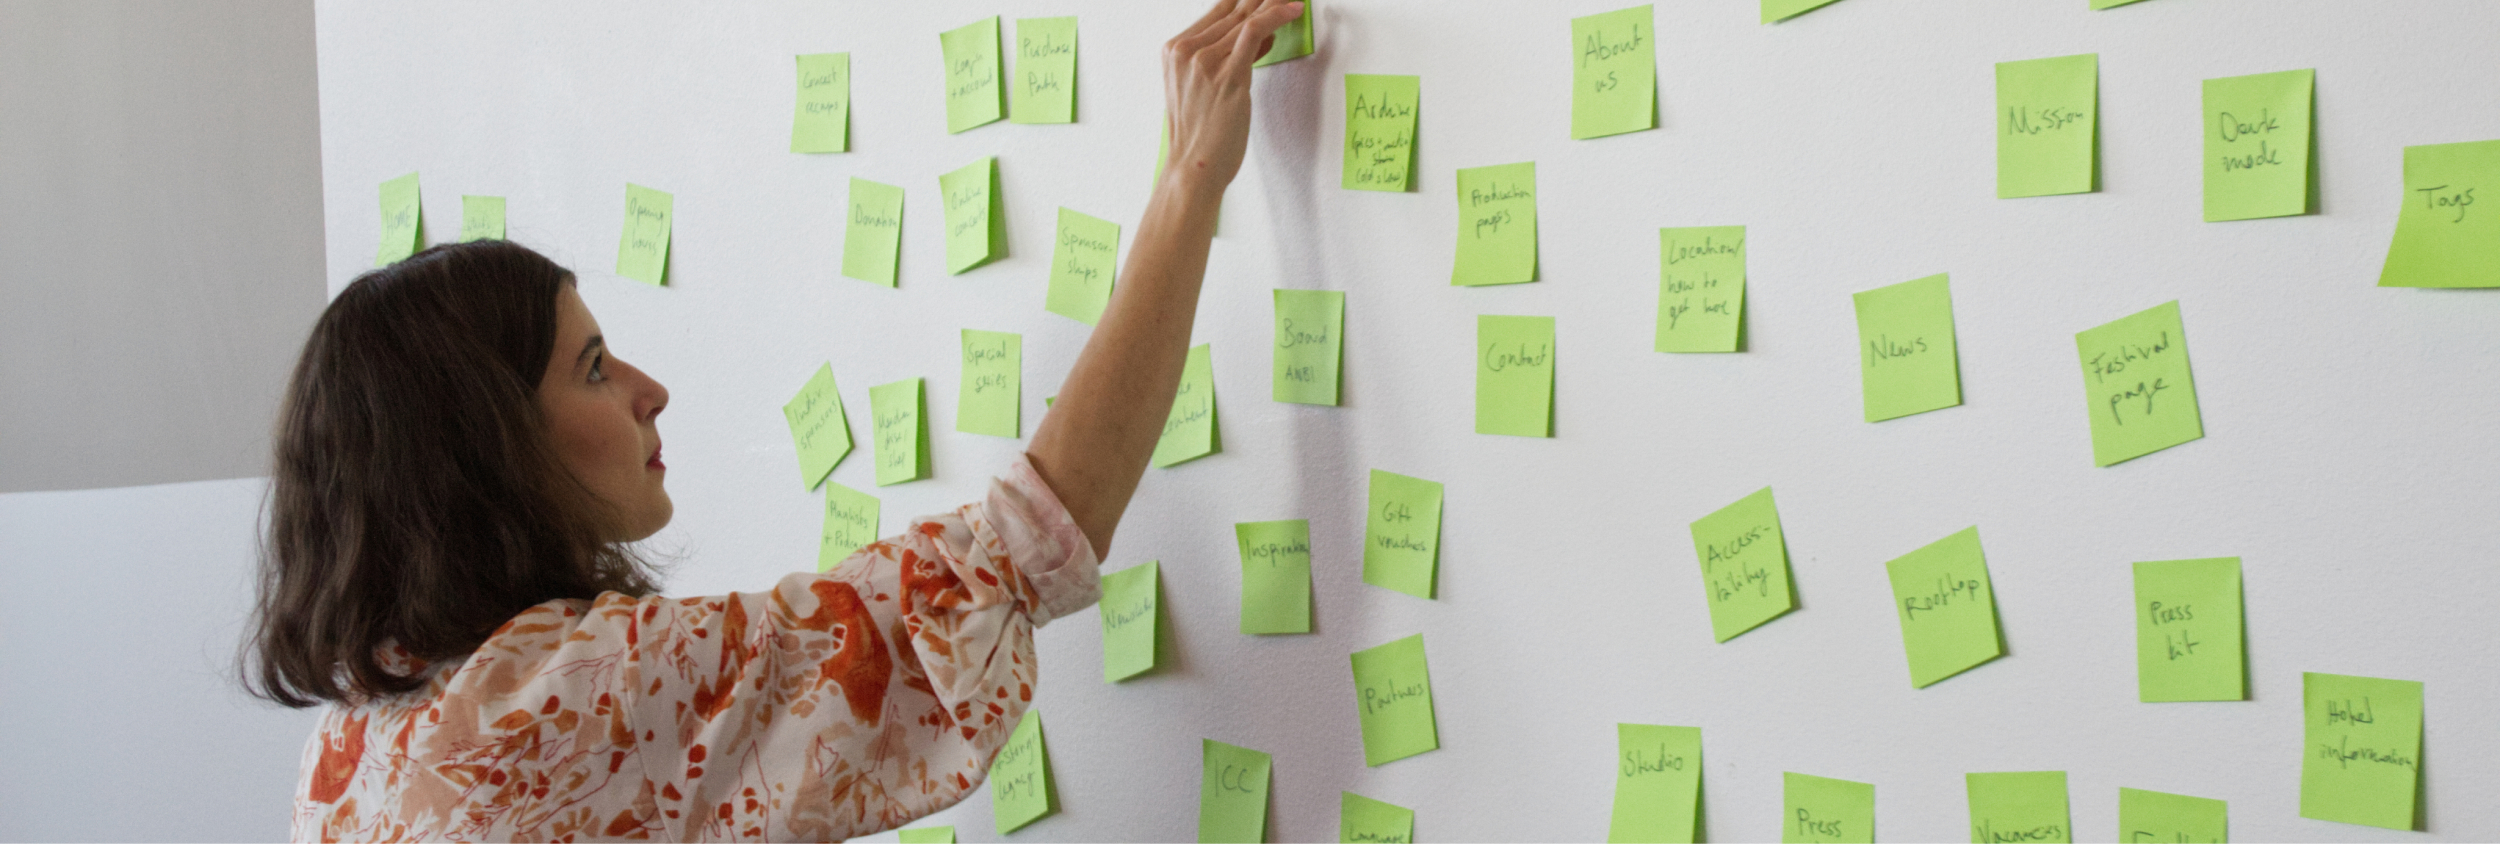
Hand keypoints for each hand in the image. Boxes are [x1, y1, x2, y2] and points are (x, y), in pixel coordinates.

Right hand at [1159, 0, 1305, 197]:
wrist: (1193, 167)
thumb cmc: (1200, 135)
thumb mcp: (1203, 88)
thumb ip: (1227, 58)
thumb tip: (1261, 35)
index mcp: (1174, 51)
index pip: (1217, 11)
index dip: (1245, 0)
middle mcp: (1186, 51)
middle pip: (1232, 10)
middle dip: (1262, 0)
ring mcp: (1204, 62)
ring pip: (1245, 18)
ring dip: (1274, 5)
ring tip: (1293, 1)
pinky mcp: (1227, 75)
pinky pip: (1254, 31)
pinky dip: (1276, 15)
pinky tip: (1292, 9)